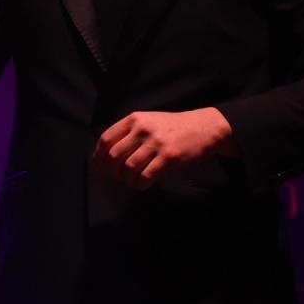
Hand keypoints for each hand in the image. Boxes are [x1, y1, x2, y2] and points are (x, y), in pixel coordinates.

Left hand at [93, 107, 232, 189]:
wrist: (204, 128)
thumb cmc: (172, 127)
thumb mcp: (147, 121)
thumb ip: (127, 134)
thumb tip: (102, 157)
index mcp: (134, 120)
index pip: (106, 139)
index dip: (99, 156)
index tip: (100, 166)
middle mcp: (143, 129)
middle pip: (113, 156)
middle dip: (111, 170)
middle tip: (117, 176)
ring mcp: (156, 143)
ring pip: (128, 167)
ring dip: (126, 179)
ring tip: (130, 180)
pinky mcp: (169, 156)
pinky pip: (146, 176)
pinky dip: (139, 184)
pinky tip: (141, 184)